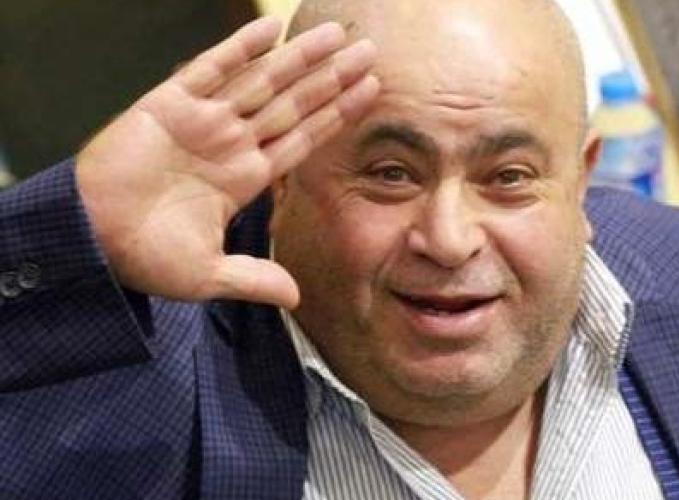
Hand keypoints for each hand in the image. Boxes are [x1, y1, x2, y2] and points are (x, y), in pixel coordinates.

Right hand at [76, 17, 378, 307]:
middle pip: (293, 103)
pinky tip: (270, 29)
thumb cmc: (144, 258)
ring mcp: (203, 121)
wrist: (89, 238)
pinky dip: (239, 49)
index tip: (367, 92)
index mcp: (245, 178)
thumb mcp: (207, 275)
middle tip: (368, 51)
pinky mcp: (168, 104)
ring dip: (299, 57)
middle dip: (330, 78)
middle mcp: (231, 144)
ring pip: (262, 81)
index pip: (302, 138)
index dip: (335, 114)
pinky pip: (210, 69)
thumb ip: (252, 280)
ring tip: (336, 33)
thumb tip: (296, 300)